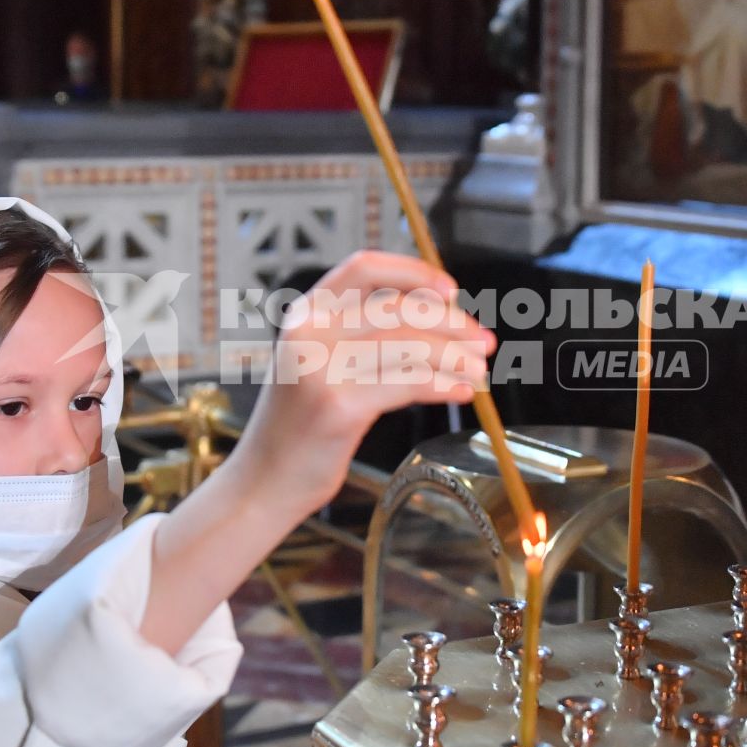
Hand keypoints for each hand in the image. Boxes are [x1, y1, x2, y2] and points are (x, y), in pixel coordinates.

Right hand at [142, 252, 493, 655]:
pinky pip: (408, 384)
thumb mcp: (319, 362)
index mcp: (306, 313)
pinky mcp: (339, 406)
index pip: (364, 267)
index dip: (413, 272)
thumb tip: (439, 317)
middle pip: (398, 309)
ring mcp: (321, 368)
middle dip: (451, 324)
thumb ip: (361, 334)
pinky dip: (443, 386)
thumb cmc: (302, 423)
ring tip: (479, 371)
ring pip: (410, 347)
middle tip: (482, 341)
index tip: (451, 290)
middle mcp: (309, 332)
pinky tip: (461, 392)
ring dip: (456, 358)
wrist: (264, 480)